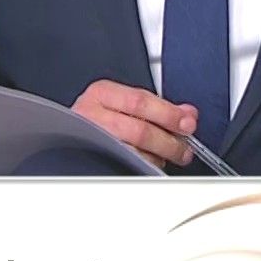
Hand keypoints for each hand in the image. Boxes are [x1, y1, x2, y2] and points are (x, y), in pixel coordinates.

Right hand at [70, 79, 196, 167]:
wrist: (72, 133)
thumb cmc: (102, 117)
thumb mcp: (125, 101)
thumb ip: (158, 106)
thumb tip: (188, 114)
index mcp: (101, 93)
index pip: (140, 102)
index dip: (168, 114)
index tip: (188, 123)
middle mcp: (92, 115)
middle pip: (139, 130)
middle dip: (168, 141)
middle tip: (184, 147)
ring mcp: (91, 140)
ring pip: (134, 153)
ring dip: (158, 157)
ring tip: (170, 155)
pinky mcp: (93, 161)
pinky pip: (126, 167)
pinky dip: (145, 166)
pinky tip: (152, 162)